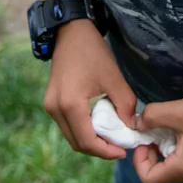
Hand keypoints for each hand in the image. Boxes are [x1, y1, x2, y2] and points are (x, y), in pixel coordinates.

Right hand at [45, 21, 137, 160]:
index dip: (107, 151)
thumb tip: (131, 129)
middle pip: (78, 143)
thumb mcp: (114, 77)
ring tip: (111, 136)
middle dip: (100, 149)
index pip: (87, 141)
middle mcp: (55, 108)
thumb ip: (125, 106)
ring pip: (71, 136)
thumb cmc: (92, 51)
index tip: (124, 150)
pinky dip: (83, 131)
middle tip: (119, 145)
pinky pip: (68, 126)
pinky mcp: (51, 102)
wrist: (71, 31)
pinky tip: (99, 125)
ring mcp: (50, 106)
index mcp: (69, 103)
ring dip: (91, 141)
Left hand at [132, 92, 182, 182]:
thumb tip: (136, 124)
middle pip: (157, 174)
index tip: (142, 136)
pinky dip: (170, 146)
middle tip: (150, 129)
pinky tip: (174, 127)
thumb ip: (151, 117)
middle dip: (148, 152)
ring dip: (159, 148)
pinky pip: (179, 160)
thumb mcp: (176, 111)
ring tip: (162, 126)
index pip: (148, 179)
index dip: (138, 159)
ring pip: (168, 166)